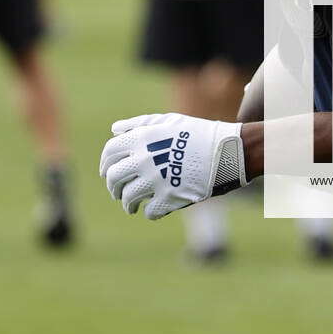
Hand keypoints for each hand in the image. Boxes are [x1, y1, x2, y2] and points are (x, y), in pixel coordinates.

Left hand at [99, 112, 245, 219]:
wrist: (227, 150)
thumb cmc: (198, 134)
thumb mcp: (169, 121)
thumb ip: (139, 124)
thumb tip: (114, 130)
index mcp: (142, 138)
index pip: (110, 152)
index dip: (105, 163)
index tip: (107, 172)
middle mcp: (144, 159)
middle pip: (114, 178)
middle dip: (113, 187)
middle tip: (118, 192)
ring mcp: (156, 180)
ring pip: (128, 198)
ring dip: (128, 203)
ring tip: (132, 206)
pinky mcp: (169, 198)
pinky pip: (149, 211)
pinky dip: (150, 212)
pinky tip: (155, 208)